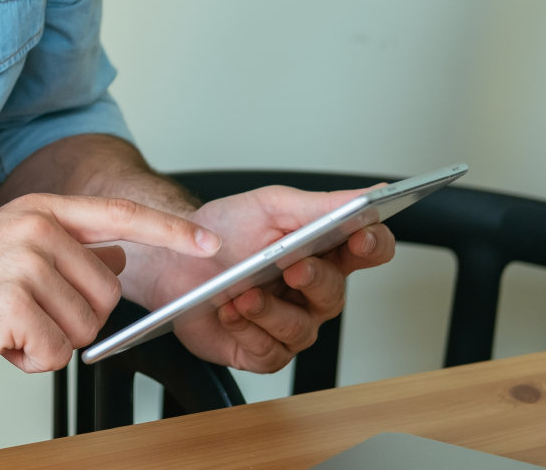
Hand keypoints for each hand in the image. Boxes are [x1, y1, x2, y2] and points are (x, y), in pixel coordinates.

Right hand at [0, 193, 220, 374]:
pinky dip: (29, 361)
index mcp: (41, 212)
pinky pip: (56, 354)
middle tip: (22, 313)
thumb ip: (67, 249)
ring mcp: (27, 266)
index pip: (123, 217)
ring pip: (85, 329)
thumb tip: (118, 258)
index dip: (171, 234)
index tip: (210, 247)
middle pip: (107, 295)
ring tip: (4, 324)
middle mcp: (39, 231)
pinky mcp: (16, 306)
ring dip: (48, 342)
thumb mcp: (11, 248)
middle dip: (72, 319)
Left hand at [136, 186, 395, 373]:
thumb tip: (370, 194)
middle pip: (335, 293)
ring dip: (270, 311)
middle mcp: (313, 292)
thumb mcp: (270, 206)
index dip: (373, 245)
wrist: (172, 259)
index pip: (370, 250)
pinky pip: (269, 352)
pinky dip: (247, 330)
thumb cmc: (223, 232)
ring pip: (300, 329)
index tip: (361, 235)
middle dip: (314, 280)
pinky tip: (230, 313)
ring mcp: (290, 323)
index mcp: (323, 251)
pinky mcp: (262, 350)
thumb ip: (320, 205)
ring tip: (243, 294)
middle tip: (292, 267)